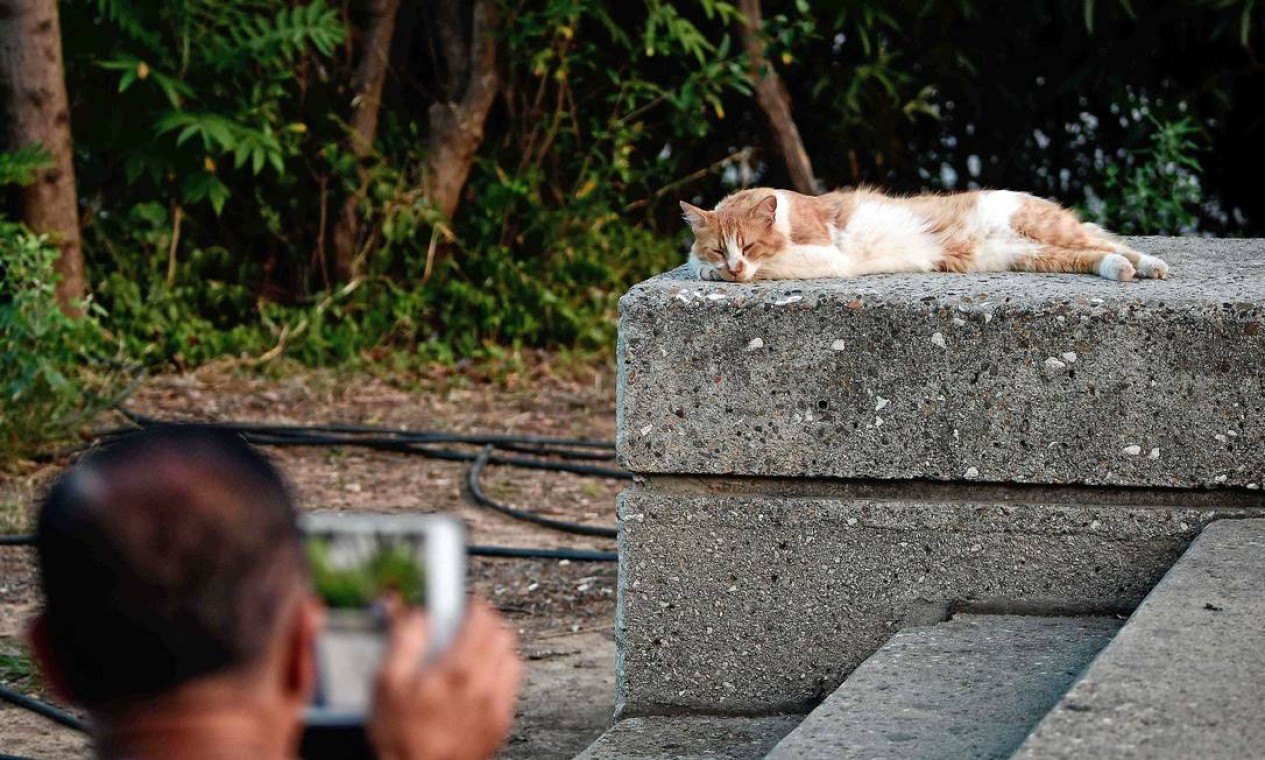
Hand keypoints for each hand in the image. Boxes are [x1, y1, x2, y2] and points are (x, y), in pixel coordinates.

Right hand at [368, 597, 521, 759]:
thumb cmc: (402, 737)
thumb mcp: (386, 684)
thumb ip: (405, 642)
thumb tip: (420, 617)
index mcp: (455, 670)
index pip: (480, 619)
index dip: (474, 605)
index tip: (466, 603)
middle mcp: (482, 684)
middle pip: (501, 633)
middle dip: (487, 620)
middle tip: (470, 621)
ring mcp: (495, 703)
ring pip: (511, 654)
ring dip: (497, 642)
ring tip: (477, 645)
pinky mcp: (501, 720)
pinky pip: (514, 680)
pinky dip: (503, 667)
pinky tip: (485, 672)